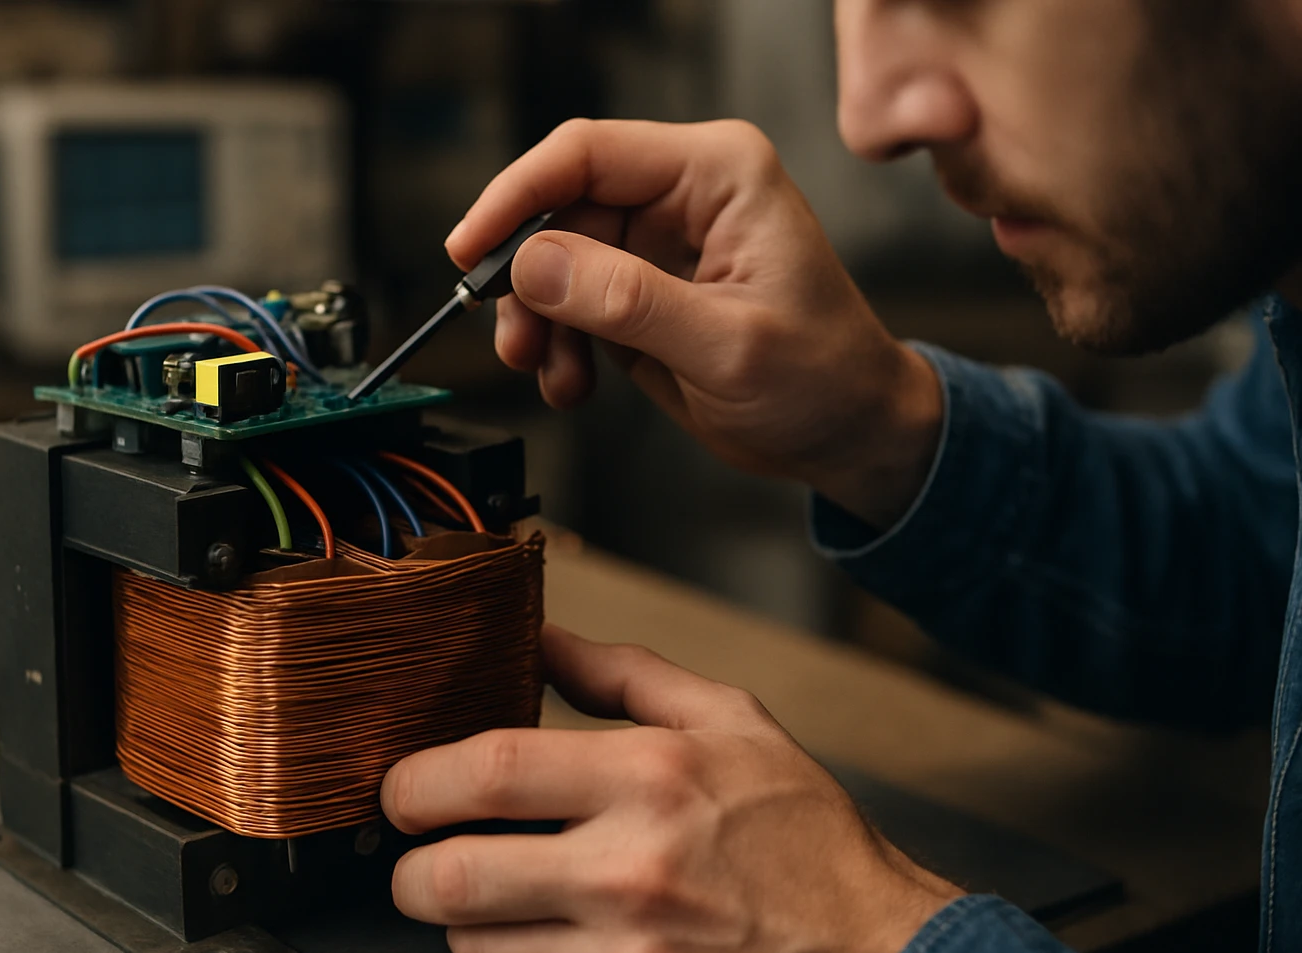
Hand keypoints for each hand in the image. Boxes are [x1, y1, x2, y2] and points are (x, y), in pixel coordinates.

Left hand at [381, 625, 961, 952]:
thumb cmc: (805, 838)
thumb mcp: (732, 722)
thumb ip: (625, 674)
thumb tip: (542, 640)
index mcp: (651, 781)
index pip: (489, 773)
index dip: (417, 777)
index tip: (404, 784)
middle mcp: (628, 874)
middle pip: (450, 878)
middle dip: (408, 863)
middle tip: (419, 844)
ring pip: (471, 948)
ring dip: (459, 917)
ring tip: (488, 888)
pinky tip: (552, 928)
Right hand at [447, 118, 941, 529]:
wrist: (848, 433)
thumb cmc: (821, 379)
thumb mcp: (725, 344)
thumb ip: (627, 301)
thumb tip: (534, 265)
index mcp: (717, 172)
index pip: (587, 154)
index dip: (516, 196)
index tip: (470, 252)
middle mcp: (683, 194)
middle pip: (560, 209)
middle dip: (525, 279)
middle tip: (512, 340)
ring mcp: (658, 243)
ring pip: (554, 261)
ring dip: (537, 321)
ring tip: (551, 375)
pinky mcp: (642, 289)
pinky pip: (570, 302)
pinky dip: (557, 344)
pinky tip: (572, 383)